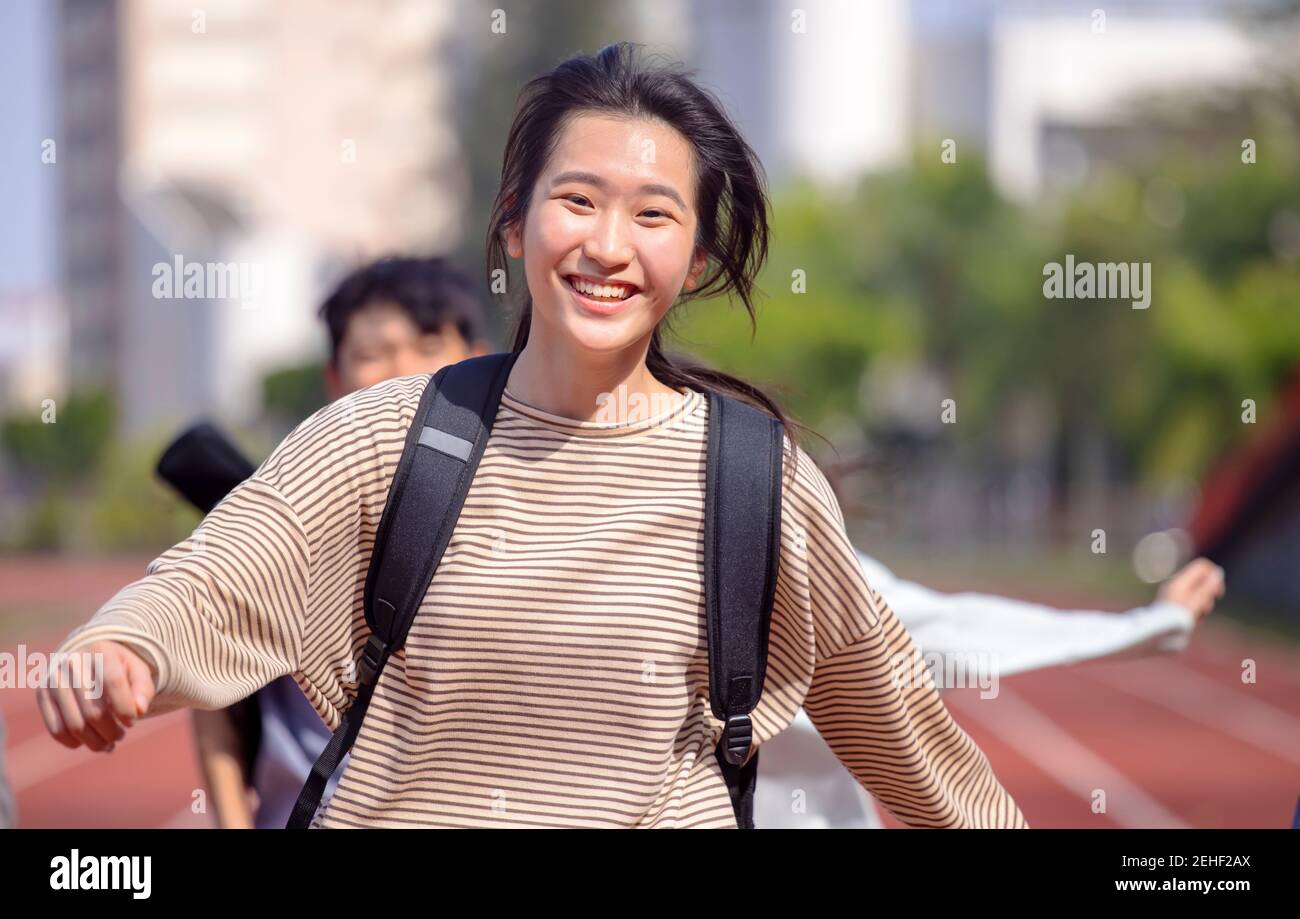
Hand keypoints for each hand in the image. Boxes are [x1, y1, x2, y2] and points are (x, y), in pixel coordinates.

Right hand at [36, 640, 156, 751]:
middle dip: (111, 731)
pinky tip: (88, 741)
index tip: (132, 722)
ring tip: (109, 744)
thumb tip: (140, 710)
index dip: (125, 708)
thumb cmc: (118, 668)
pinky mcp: (41, 695)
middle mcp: (72, 663)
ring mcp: (53, 679)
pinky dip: (75, 742)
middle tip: (120, 736)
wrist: (86, 657)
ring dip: (95, 742)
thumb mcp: (137, 670)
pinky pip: (56, 730)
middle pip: (94, 711)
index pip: (114, 683)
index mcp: (100, 651)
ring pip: (75, 725)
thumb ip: (143, 689)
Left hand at [1157, 557, 1224, 621]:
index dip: (1214, 577)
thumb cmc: (1175, 620)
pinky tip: (1191, 622)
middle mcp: (1175, 584)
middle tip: (1202, 611)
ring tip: (1195, 619)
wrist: (1156, 634)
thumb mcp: (1195, 604)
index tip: (1217, 594)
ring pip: (1198, 593)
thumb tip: (1217, 573)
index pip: (1202, 566)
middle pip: (1201, 581)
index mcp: (1180, 581)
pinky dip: (1194, 611)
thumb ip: (1207, 588)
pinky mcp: (1173, 602)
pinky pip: (1191, 602)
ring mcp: (1173, 592)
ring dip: (1202, 606)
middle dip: (1208, 596)